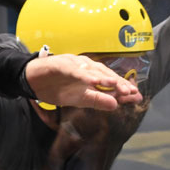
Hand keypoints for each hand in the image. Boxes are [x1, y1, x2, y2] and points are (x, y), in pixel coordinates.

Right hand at [23, 54, 142, 110]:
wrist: (33, 81)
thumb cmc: (57, 87)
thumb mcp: (79, 99)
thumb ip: (97, 100)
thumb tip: (116, 105)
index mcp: (91, 76)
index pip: (110, 82)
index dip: (123, 89)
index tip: (137, 97)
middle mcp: (86, 67)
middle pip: (105, 74)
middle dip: (118, 82)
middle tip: (130, 92)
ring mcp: (73, 64)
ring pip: (91, 69)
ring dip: (103, 76)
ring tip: (114, 84)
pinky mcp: (60, 64)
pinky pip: (73, 69)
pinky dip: (82, 74)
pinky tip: (91, 80)